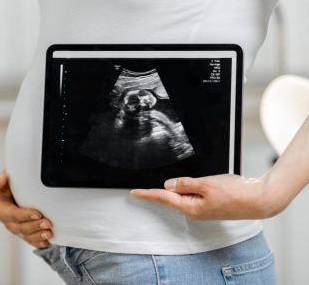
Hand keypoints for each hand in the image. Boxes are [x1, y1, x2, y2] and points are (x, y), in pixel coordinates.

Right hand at [0, 171, 52, 247]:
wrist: (6, 193)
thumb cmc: (3, 188)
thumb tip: (1, 178)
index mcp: (2, 210)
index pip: (14, 215)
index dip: (26, 216)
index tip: (38, 214)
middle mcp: (9, 222)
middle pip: (22, 228)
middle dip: (35, 227)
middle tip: (48, 223)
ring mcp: (17, 228)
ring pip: (27, 236)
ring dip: (38, 236)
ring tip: (49, 233)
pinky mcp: (23, 231)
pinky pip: (30, 239)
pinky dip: (38, 242)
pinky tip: (46, 242)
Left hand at [130, 174, 280, 219]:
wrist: (257, 199)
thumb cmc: (234, 193)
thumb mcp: (205, 184)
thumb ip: (184, 184)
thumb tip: (168, 185)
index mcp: (190, 207)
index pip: (163, 198)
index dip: (147, 194)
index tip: (133, 192)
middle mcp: (194, 210)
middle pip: (175, 194)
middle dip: (177, 185)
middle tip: (196, 179)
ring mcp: (202, 208)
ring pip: (186, 192)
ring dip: (190, 184)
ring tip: (210, 181)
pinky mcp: (209, 204)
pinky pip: (196, 192)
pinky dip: (197, 185)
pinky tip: (209, 183)